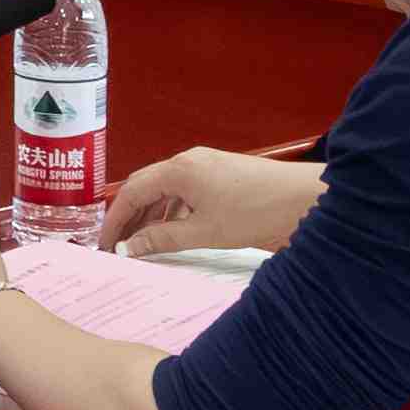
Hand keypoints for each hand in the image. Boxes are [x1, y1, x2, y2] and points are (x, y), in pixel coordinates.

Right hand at [109, 147, 318, 255]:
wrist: (305, 200)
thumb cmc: (257, 211)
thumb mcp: (204, 231)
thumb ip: (162, 238)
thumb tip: (131, 247)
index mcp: (179, 169)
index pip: (131, 192)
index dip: (113, 220)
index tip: (103, 244)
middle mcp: (188, 161)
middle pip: (145, 187)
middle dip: (127, 217)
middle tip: (117, 246)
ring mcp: (206, 166)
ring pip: (165, 191)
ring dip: (150, 216)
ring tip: (140, 244)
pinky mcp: (221, 175)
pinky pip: (185, 192)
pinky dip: (172, 212)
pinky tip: (172, 232)